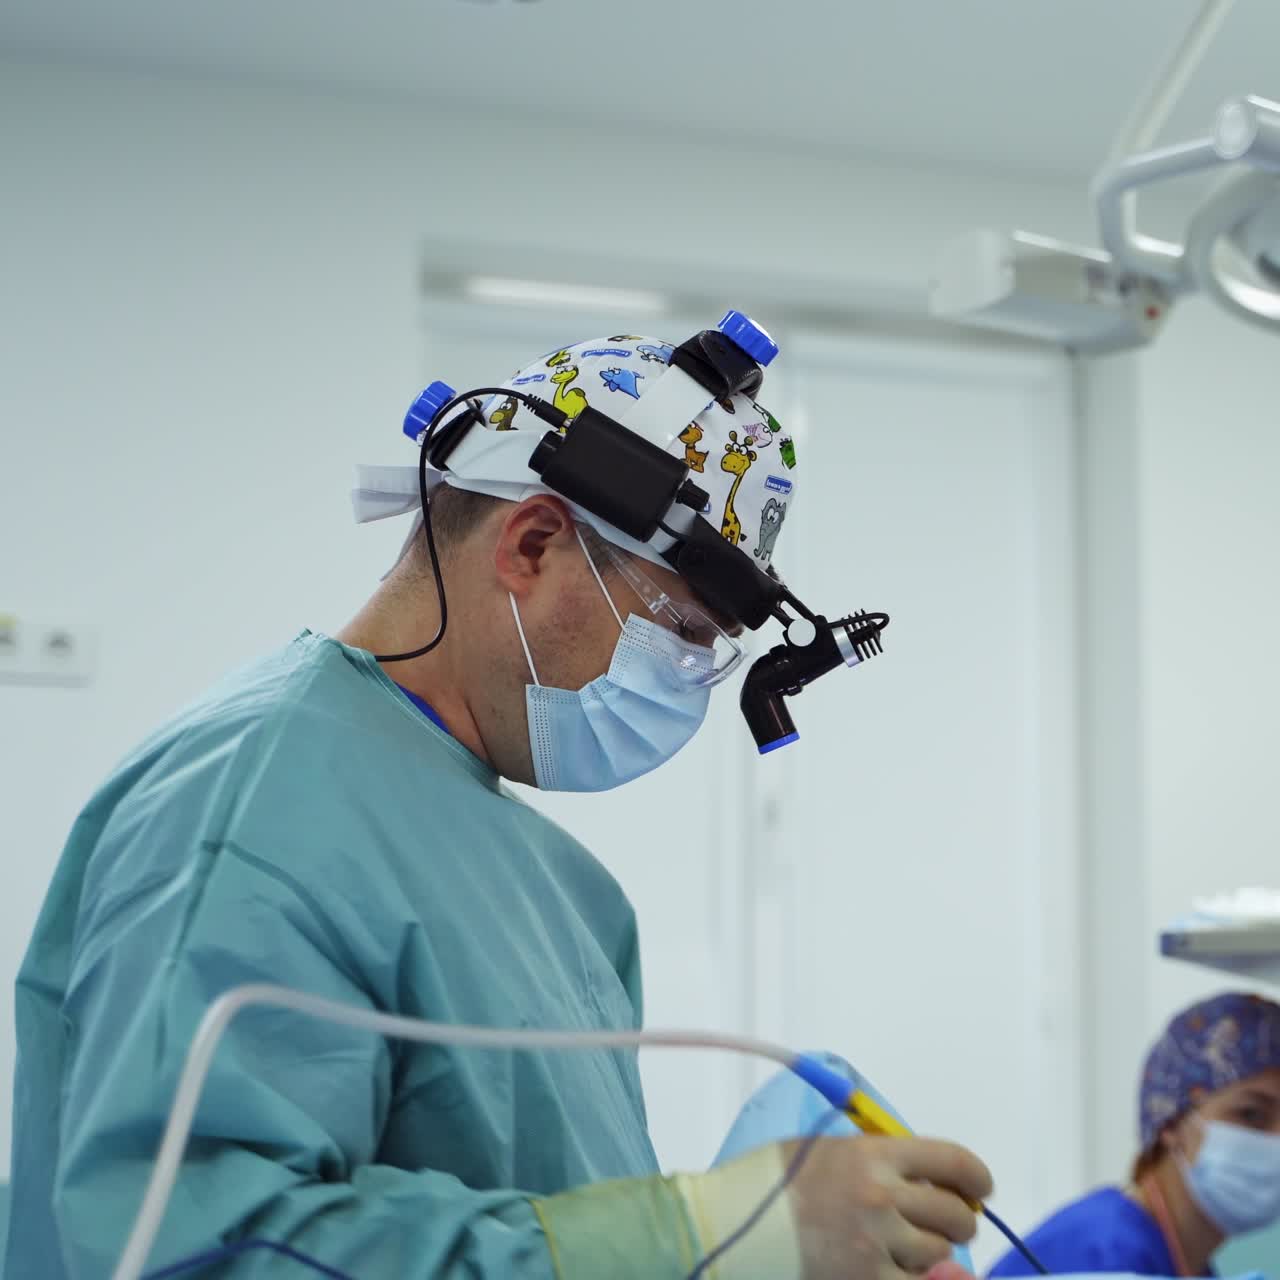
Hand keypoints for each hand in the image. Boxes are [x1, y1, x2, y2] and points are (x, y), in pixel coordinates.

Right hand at [779, 1134, 991, 1279]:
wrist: (736, 1222)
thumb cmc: (778, 1180)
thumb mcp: (832, 1150)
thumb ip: (881, 1162)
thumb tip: (927, 1183)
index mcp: (873, 1155)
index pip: (951, 1161)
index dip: (976, 1177)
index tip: (981, 1187)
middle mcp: (881, 1196)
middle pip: (954, 1212)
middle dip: (960, 1219)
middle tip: (950, 1222)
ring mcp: (875, 1243)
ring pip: (940, 1253)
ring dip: (935, 1252)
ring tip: (913, 1247)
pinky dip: (924, 1279)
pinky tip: (915, 1272)